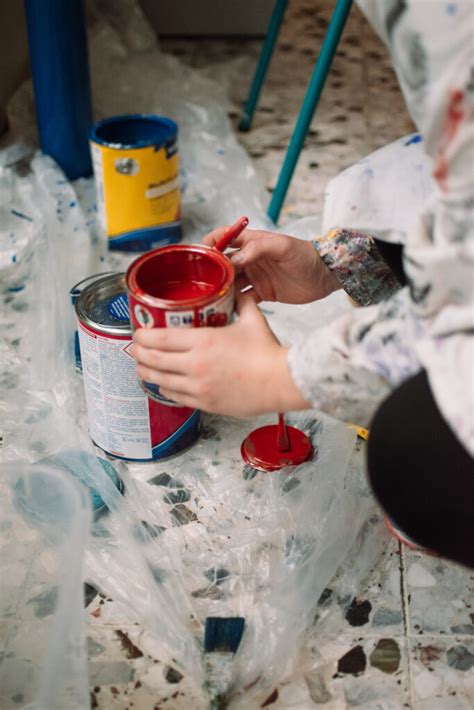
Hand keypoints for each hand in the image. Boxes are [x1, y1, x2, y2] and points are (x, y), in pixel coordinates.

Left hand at [132, 290, 309, 416]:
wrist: (281, 381)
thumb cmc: (267, 352)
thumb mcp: (251, 319)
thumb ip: (239, 303)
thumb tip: (235, 291)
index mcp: (203, 342)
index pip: (159, 338)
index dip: (142, 336)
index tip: (138, 332)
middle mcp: (195, 365)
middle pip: (153, 359)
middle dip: (139, 353)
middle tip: (134, 349)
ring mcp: (198, 387)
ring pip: (160, 380)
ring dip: (147, 372)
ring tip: (141, 366)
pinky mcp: (205, 403)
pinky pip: (175, 396)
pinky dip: (165, 388)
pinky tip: (162, 383)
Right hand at [203, 226, 339, 303]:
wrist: (326, 276)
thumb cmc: (306, 255)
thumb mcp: (283, 247)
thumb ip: (258, 249)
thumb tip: (234, 258)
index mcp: (252, 242)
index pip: (223, 237)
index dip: (209, 244)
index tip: (198, 256)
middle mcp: (249, 258)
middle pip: (222, 263)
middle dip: (210, 271)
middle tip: (200, 283)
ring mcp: (255, 276)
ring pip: (230, 282)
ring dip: (221, 289)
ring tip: (210, 298)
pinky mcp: (262, 293)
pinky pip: (243, 298)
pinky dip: (234, 303)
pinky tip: (227, 308)